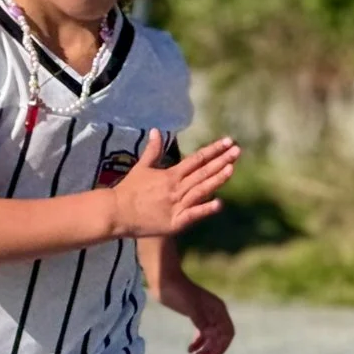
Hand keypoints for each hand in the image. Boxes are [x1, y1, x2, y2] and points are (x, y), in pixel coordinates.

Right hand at [107, 131, 237, 240]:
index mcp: (170, 174)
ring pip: (201, 190)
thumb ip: (152, 150)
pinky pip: (193, 214)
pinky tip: (219, 203)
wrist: (116, 213)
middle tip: (237, 150)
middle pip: (202, 172)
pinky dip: (205, 209)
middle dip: (221, 161)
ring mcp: (176, 205)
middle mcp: (176, 187)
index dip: (213, 150)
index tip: (228, 141)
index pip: (196, 159)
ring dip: (217, 179)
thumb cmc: (129, 190)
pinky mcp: (175, 222)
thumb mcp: (141, 167)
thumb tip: (156, 131)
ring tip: (232, 168)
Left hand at [167, 278, 234, 353]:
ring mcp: (205, 315)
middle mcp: (214, 313)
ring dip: (205, 348)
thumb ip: (202, 321)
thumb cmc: (178, 292)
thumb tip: (212, 335)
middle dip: (212, 349)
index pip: (227, 332)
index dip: (222, 346)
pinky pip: (201, 332)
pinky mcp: (195, 315)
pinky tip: (190, 349)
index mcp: (218, 310)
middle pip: (219, 336)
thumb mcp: (191, 307)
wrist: (164, 281)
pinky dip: (197, 342)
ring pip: (210, 336)